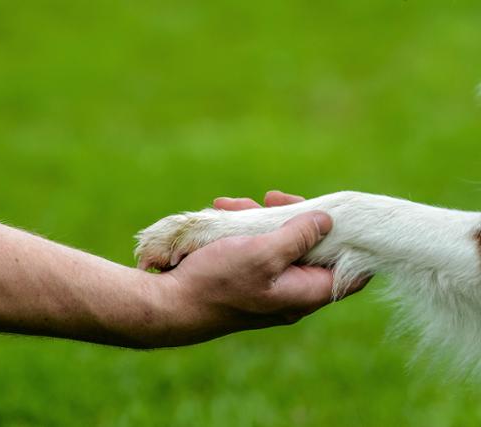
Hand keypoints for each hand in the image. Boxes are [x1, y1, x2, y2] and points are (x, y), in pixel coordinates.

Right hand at [156, 191, 368, 344]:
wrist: (169, 304)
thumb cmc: (217, 282)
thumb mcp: (263, 253)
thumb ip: (298, 235)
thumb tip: (327, 220)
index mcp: (304, 293)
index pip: (351, 274)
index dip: (353, 243)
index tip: (340, 214)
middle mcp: (291, 293)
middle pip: (312, 250)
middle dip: (295, 219)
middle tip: (275, 198)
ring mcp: (267, 287)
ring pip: (279, 246)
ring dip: (262, 220)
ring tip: (234, 204)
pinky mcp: (245, 280)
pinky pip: (255, 250)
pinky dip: (244, 230)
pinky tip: (223, 213)